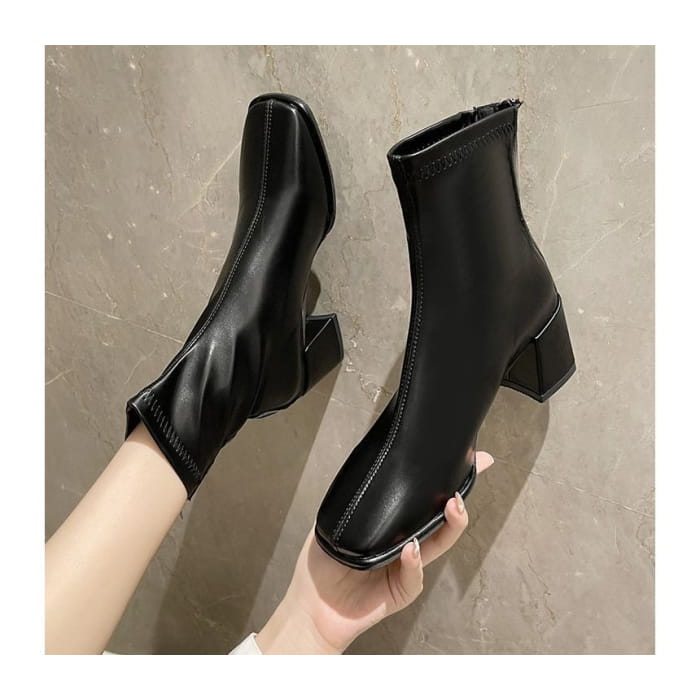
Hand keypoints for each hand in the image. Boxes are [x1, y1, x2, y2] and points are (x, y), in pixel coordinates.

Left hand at [256, 451, 494, 653]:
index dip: (446, 482)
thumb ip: (355, 499)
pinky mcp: (402, 590)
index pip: (423, 499)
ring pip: (437, 544)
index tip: (475, 460)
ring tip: (451, 508)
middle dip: (459, 501)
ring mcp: (406, 566)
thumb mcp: (335, 520)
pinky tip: (410, 550)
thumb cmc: (321, 564)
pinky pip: (413, 575)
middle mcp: (405, 542)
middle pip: (440, 520)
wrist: (311, 606)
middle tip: (466, 483)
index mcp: (392, 525)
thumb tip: (370, 469)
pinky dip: (413, 563)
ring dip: (448, 525)